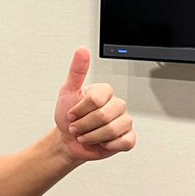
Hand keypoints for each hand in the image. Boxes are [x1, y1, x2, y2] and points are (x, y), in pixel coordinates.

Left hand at [53, 47, 134, 161]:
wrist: (69, 141)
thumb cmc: (68, 117)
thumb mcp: (67, 92)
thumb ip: (76, 72)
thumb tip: (82, 50)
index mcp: (104, 92)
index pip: (95, 99)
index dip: (79, 110)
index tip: (71, 114)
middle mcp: (116, 104)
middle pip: (103, 116)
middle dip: (84, 126)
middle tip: (76, 127)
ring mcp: (124, 121)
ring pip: (113, 130)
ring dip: (93, 137)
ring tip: (86, 135)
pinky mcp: (127, 137)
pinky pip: (124, 141)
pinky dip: (108, 145)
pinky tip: (101, 142)